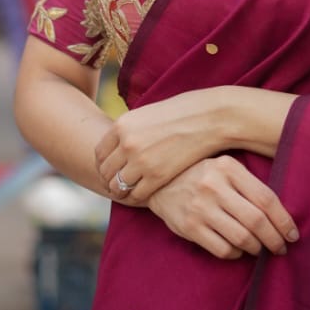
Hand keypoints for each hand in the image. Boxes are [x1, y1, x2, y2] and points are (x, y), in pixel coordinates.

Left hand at [95, 86, 295, 202]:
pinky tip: (147, 193)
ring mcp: (141, 161)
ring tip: (132, 191)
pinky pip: (137, 194)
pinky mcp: (158, 176)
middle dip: (111, 180)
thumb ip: (130, 129)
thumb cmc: (183, 112)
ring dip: (123, 191)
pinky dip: (139, 196)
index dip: (104, 165)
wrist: (210, 117)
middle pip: (106, 172)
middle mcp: (127, 143)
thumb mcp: (148, 113)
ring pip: (118, 186)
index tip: (113, 170)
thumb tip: (119, 143)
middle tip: (121, 184)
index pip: (99, 154)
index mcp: (122, 125)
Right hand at [147, 156, 298, 260]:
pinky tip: (238, 250)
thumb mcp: (224, 168)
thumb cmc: (201, 176)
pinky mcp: (188, 227)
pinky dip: (236, 254)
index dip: (284, 220)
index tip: (293, 234)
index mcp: (228, 168)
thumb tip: (281, 214)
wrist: (159, 183)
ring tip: (260, 249)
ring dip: (256, 248)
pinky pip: (222, 249)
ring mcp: (200, 207)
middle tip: (281, 248)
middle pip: (256, 220)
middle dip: (274, 239)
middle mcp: (214, 186)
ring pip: (241, 238)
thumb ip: (248, 184)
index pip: (266, 198)